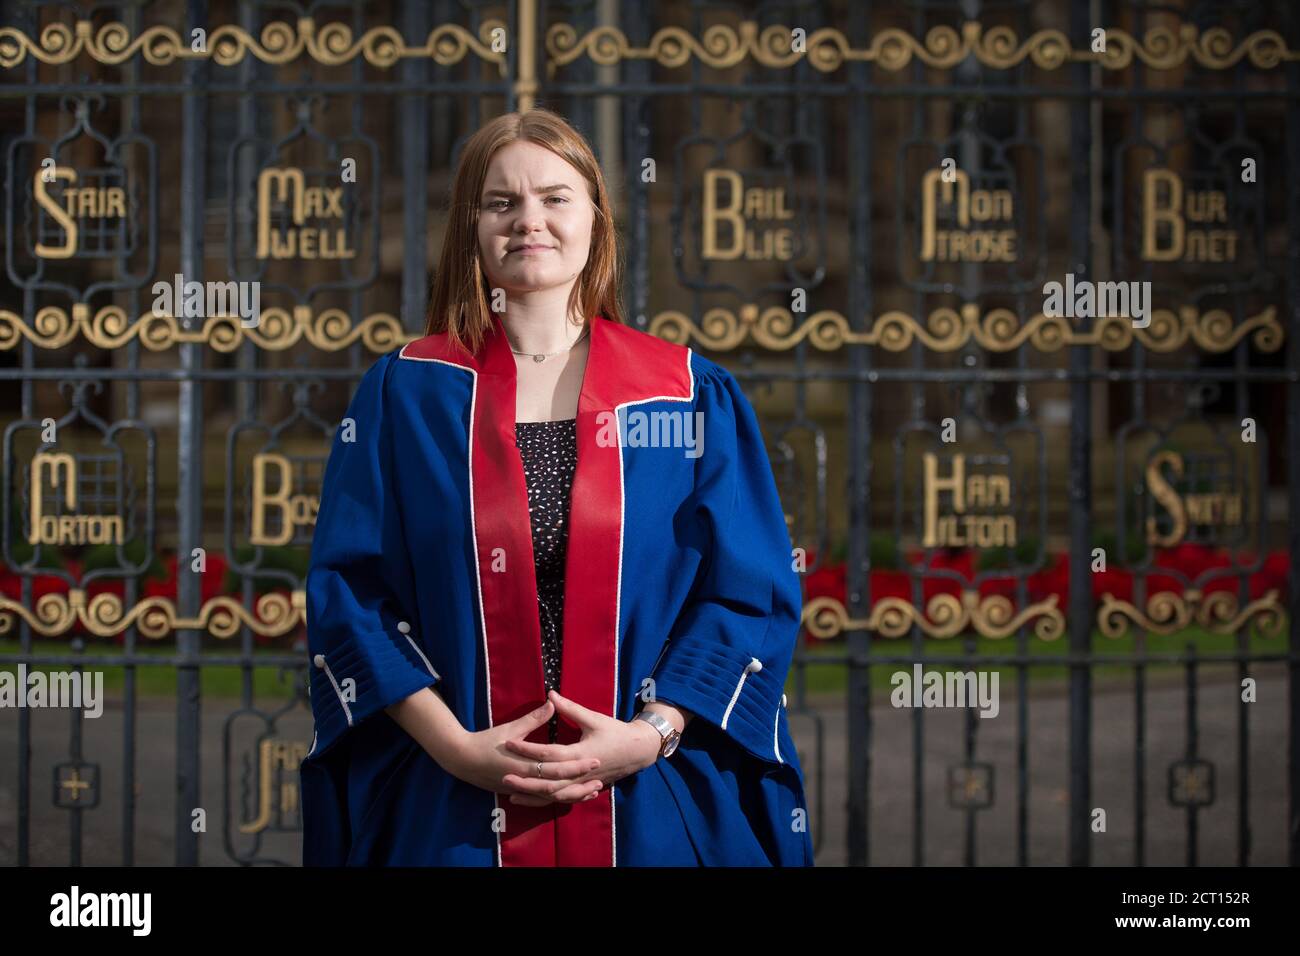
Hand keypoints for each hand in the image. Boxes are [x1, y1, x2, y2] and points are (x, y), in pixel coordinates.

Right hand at [442, 699, 604, 802]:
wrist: (462, 759)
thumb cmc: (486, 741)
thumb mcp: (511, 729)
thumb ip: (534, 718)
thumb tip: (552, 702)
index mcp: (525, 764)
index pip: (557, 767)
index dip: (577, 764)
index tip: (595, 758)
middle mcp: (525, 780)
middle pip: (559, 785)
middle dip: (581, 782)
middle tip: (601, 778)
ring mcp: (522, 789)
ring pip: (553, 797)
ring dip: (574, 795)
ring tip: (594, 791)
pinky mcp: (519, 793)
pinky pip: (543, 800)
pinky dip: (559, 798)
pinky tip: (572, 796)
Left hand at [501, 690, 662, 806]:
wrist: (636, 751)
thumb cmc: (615, 732)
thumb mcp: (593, 718)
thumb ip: (569, 708)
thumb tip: (550, 694)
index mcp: (580, 753)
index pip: (548, 753)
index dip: (528, 749)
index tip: (509, 743)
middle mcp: (579, 772)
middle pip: (547, 780)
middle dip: (525, 779)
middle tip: (503, 775)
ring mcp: (580, 783)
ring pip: (553, 795)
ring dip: (531, 795)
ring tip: (510, 792)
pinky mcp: (581, 788)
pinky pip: (560, 799)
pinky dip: (543, 801)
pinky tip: (527, 799)